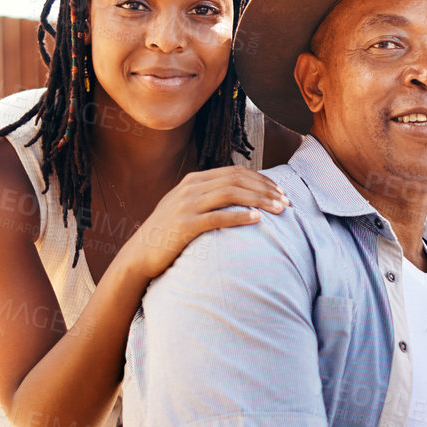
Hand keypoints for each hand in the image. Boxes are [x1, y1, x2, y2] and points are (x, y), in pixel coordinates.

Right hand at [126, 166, 287, 278]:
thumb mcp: (186, 208)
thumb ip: (208, 198)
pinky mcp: (184, 225)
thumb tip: (240, 196)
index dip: (261, 179)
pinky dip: (240, 216)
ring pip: (231, 194)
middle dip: (266, 189)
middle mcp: (190, 188)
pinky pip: (217, 217)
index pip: (235, 172)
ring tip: (279, 209)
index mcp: (194, 181)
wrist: (139, 255)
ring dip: (259, 200)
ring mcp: (186, 205)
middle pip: (237, 180)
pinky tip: (257, 220)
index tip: (280, 191)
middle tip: (287, 201)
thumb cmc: (168, 234)